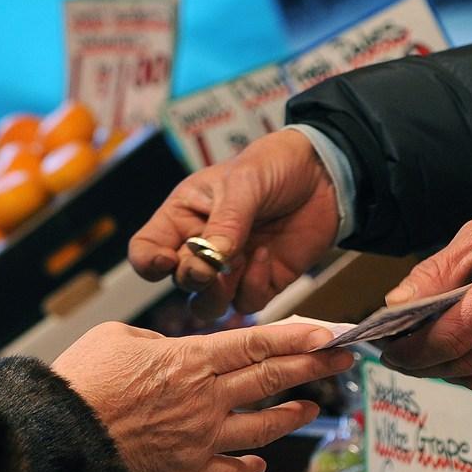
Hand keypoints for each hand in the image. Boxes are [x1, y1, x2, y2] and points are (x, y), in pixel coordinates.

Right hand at [53, 322, 352, 471]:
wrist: (59, 437)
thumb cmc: (81, 379)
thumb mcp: (118, 337)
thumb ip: (159, 342)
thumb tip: (174, 352)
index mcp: (192, 360)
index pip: (258, 343)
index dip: (300, 336)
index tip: (333, 332)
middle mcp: (207, 399)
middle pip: (272, 379)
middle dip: (315, 367)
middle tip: (346, 358)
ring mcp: (201, 438)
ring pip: (262, 427)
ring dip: (291, 416)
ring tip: (311, 407)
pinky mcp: (187, 471)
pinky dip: (248, 468)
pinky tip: (260, 464)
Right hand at [129, 130, 338, 319]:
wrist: (325, 174)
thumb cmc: (274, 165)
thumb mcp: (244, 183)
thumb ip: (225, 222)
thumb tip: (209, 260)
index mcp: (183, 217)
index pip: (146, 250)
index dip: (149, 262)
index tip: (168, 261)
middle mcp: (201, 247)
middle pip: (179, 282)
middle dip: (196, 277)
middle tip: (213, 265)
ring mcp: (231, 269)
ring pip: (207, 305)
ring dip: (219, 294)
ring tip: (240, 262)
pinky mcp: (262, 282)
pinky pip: (246, 304)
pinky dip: (254, 286)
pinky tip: (267, 255)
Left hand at [381, 193, 471, 388]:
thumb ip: (437, 271)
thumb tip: (396, 304)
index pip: (446, 338)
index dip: (410, 349)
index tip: (387, 347)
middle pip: (459, 365)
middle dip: (421, 365)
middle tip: (398, 354)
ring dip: (446, 373)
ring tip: (425, 356)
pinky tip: (461, 356)